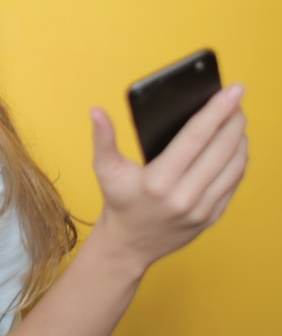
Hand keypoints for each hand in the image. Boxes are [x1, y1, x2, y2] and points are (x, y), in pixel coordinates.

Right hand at [88, 84, 248, 271]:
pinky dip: (239, 161)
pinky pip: (234, 183)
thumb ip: (103, 138)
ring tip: (237, 120)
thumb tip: (96, 111)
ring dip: (240, 139)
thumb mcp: (105, 169)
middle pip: (221, 149)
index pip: (196, 137)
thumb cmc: (119, 201)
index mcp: (158, 181)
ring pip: (233, 166)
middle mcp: (183, 196)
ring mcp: (201, 209)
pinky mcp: (212, 217)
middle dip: (233, 120)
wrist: (129, 244)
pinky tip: (235, 146)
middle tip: (237, 101)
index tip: (232, 90)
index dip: (217, 110)